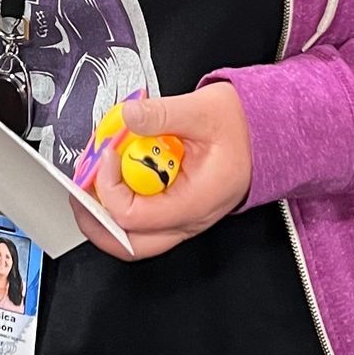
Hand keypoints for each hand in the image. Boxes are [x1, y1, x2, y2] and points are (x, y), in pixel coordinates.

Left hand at [87, 85, 253, 258]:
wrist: (274, 134)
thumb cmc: (247, 127)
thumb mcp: (205, 109)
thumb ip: (163, 113)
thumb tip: (128, 116)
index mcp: (195, 202)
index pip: (135, 216)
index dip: (109, 187)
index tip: (108, 153)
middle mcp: (189, 219)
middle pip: (129, 245)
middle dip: (95, 220)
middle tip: (79, 189)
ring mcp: (184, 218)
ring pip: (135, 237)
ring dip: (107, 213)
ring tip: (95, 179)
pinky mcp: (179, 207)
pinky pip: (144, 218)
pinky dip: (123, 200)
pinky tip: (117, 173)